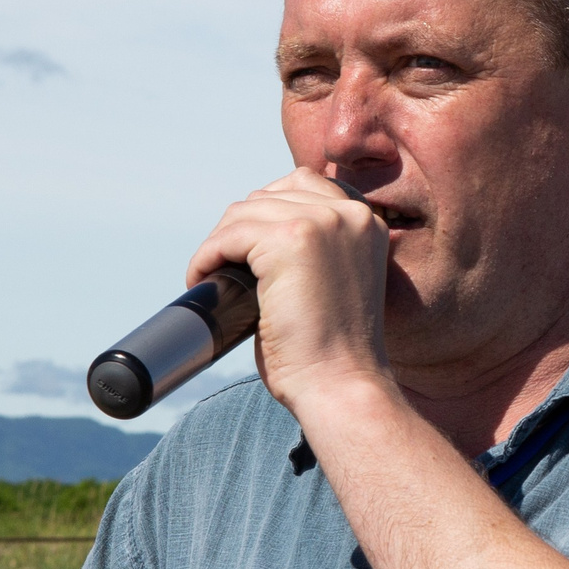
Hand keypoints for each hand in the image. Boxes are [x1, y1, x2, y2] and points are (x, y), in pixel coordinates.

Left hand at [185, 169, 392, 414]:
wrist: (341, 384)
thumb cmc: (333, 349)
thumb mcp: (337, 281)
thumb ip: (316, 249)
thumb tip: (256, 229)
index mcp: (365, 221)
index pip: (302, 183)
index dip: (266, 213)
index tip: (246, 249)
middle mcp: (349, 213)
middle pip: (267, 196)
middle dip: (238, 231)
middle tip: (224, 270)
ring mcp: (322, 222)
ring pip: (243, 213)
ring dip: (219, 245)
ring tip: (213, 278)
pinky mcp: (292, 240)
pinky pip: (227, 237)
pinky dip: (206, 259)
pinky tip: (204, 281)